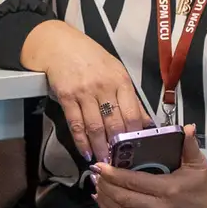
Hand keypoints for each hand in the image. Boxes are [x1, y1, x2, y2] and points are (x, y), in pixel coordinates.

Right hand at [19, 19, 149, 163]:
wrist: (60, 45)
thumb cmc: (92, 59)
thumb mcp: (116, 72)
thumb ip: (130, 98)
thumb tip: (146, 123)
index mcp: (121, 80)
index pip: (132, 114)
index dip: (135, 135)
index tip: (137, 150)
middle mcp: (104, 87)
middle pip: (115, 123)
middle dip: (118, 146)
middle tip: (121, 162)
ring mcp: (84, 92)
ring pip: (95, 127)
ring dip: (100, 147)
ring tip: (104, 162)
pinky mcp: (66, 97)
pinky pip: (76, 123)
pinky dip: (81, 141)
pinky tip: (86, 152)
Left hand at [93, 127, 206, 207]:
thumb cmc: (203, 184)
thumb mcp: (198, 162)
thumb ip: (189, 144)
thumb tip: (186, 127)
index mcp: (168, 189)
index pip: (134, 182)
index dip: (114, 174)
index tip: (100, 165)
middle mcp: (159, 207)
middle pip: (123, 198)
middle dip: (105, 185)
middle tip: (94, 173)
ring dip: (105, 199)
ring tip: (95, 184)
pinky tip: (102, 200)